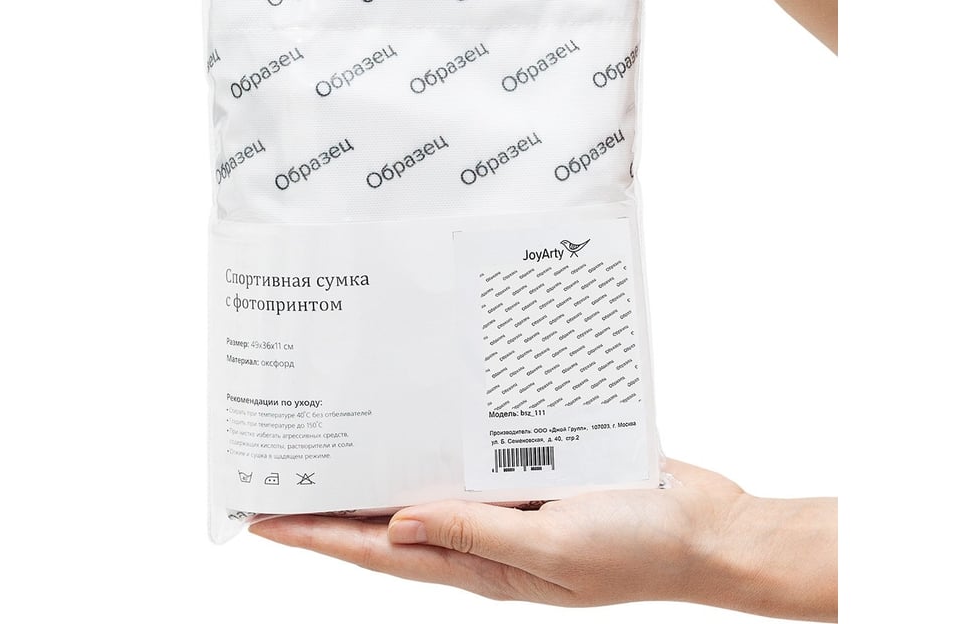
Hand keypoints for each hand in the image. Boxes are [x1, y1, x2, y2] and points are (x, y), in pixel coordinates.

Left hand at [249, 458, 836, 620]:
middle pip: (393, 519)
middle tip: (285, 471)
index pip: (381, 552)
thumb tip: (397, 524)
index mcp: (483, 563)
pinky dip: (447, 438)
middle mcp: (487, 534)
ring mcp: (513, 504)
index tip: (266, 519)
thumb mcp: (556, 550)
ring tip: (339, 440)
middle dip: (336, 502)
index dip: (320, 537)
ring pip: (431, 482)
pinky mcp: (539, 471)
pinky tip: (429, 412)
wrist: (708, 528)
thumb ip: (477, 535)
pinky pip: (480, 454)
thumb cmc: (641, 548)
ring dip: (385, 467)